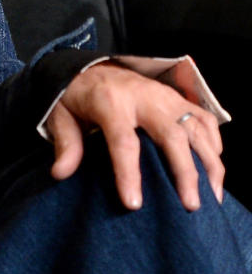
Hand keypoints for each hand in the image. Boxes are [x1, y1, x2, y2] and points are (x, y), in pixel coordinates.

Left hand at [46, 62, 223, 210]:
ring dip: (208, 164)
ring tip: (211, 198)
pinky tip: (213, 169)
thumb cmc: (76, 97)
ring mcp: (165, 96)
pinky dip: (213, 144)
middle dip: (184, 172)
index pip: (123, 140)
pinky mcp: (178, 98)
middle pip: (172, 135)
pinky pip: (204, 120)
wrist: (90, 67)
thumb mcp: (60, 115)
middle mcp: (144, 97)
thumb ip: (65, 143)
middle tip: (190, 206)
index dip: (129, 173)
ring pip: (195, 129)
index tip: (133, 204)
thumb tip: (60, 173)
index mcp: (110, 102)